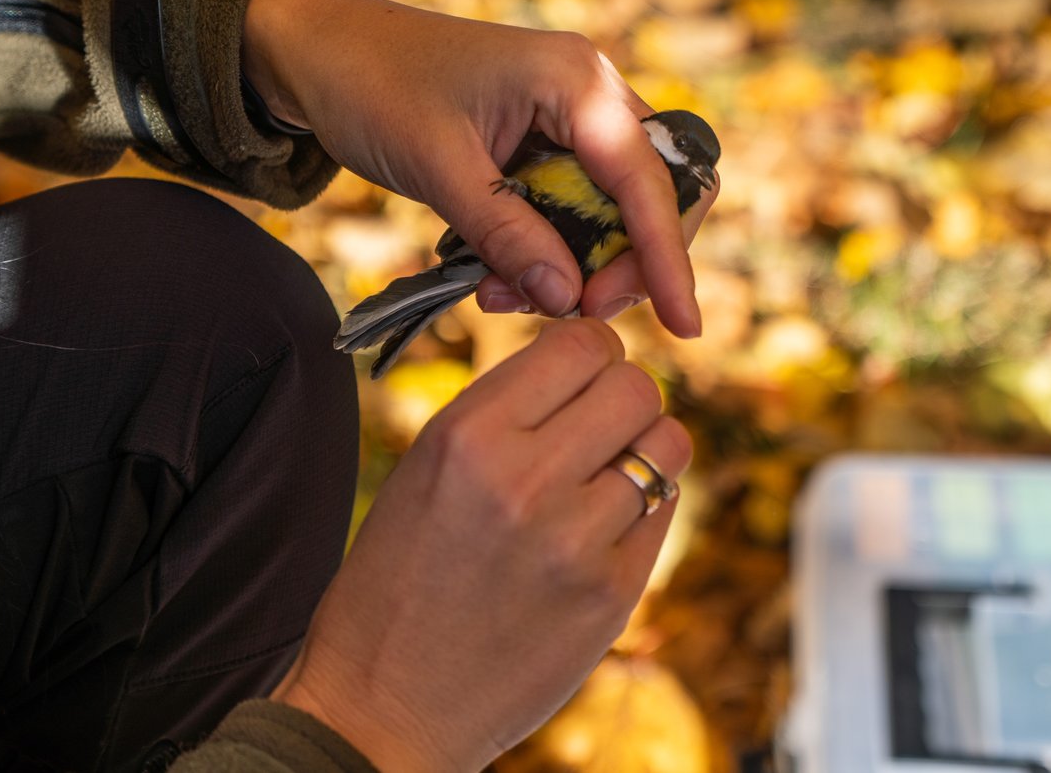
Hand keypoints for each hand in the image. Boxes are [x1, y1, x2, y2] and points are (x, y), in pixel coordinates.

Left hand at [242, 0, 703, 335]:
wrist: (321, 49)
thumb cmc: (374, 87)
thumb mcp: (437, 166)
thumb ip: (506, 233)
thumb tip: (571, 301)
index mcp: (575, 80)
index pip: (647, 180)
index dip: (667, 256)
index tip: (683, 325)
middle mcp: (591, 92)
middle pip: (654, 194)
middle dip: (625, 263)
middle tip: (574, 311)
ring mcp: (572, 116)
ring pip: (615, 210)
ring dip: (579, 266)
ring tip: (508, 298)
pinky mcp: (548, 142)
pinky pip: (575, 209)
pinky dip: (551, 251)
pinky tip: (498, 277)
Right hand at [270, 319, 690, 770]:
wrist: (384, 706)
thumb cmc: (396, 580)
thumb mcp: (427, 469)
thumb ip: (504, 411)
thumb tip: (586, 363)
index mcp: (467, 437)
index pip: (579, 344)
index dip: (591, 351)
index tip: (582, 372)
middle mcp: (526, 480)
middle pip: (636, 386)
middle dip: (623, 395)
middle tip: (597, 422)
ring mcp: (577, 541)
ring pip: (667, 444)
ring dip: (643, 449)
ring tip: (604, 473)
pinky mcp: (612, 595)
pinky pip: (664, 509)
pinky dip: (643, 505)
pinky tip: (601, 525)